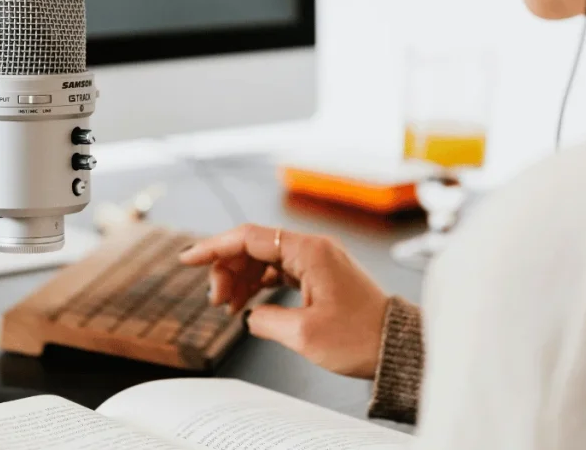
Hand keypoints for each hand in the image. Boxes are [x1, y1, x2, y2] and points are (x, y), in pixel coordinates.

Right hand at [179, 224, 388, 379]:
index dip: (213, 247)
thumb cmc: (361, 338)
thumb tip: (249, 315)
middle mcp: (313, 248)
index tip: (187, 258)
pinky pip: (279, 269)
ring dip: (241, 278)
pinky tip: (248, 302)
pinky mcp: (320, 274)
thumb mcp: (304, 335)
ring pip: (264, 258)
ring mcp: (317, 260)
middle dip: (227, 270)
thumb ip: (265, 319)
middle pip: (254, 246)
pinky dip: (259, 283)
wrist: (398, 347)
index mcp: (309, 251)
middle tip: (217, 302)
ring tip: (229, 307)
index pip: (249, 238)